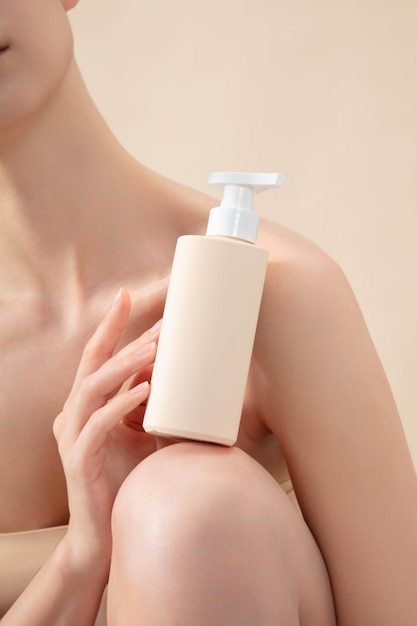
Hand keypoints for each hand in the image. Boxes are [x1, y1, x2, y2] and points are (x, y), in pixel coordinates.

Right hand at [53, 288, 159, 569]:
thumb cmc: (124, 480)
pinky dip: (122, 403)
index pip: (96, 358)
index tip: (127, 298)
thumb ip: (148, 406)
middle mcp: (72, 415)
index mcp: (85, 406)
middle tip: (152, 319)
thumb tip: (176, 376)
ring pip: (92, 388)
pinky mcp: (78, 460)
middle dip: (117, 335)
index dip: (110, 327)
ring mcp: (71, 436)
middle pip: (91, 364)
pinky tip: (146, 389)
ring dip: (124, 365)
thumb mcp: (138, 435)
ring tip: (154, 349)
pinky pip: (99, 424)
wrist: (105, 535)